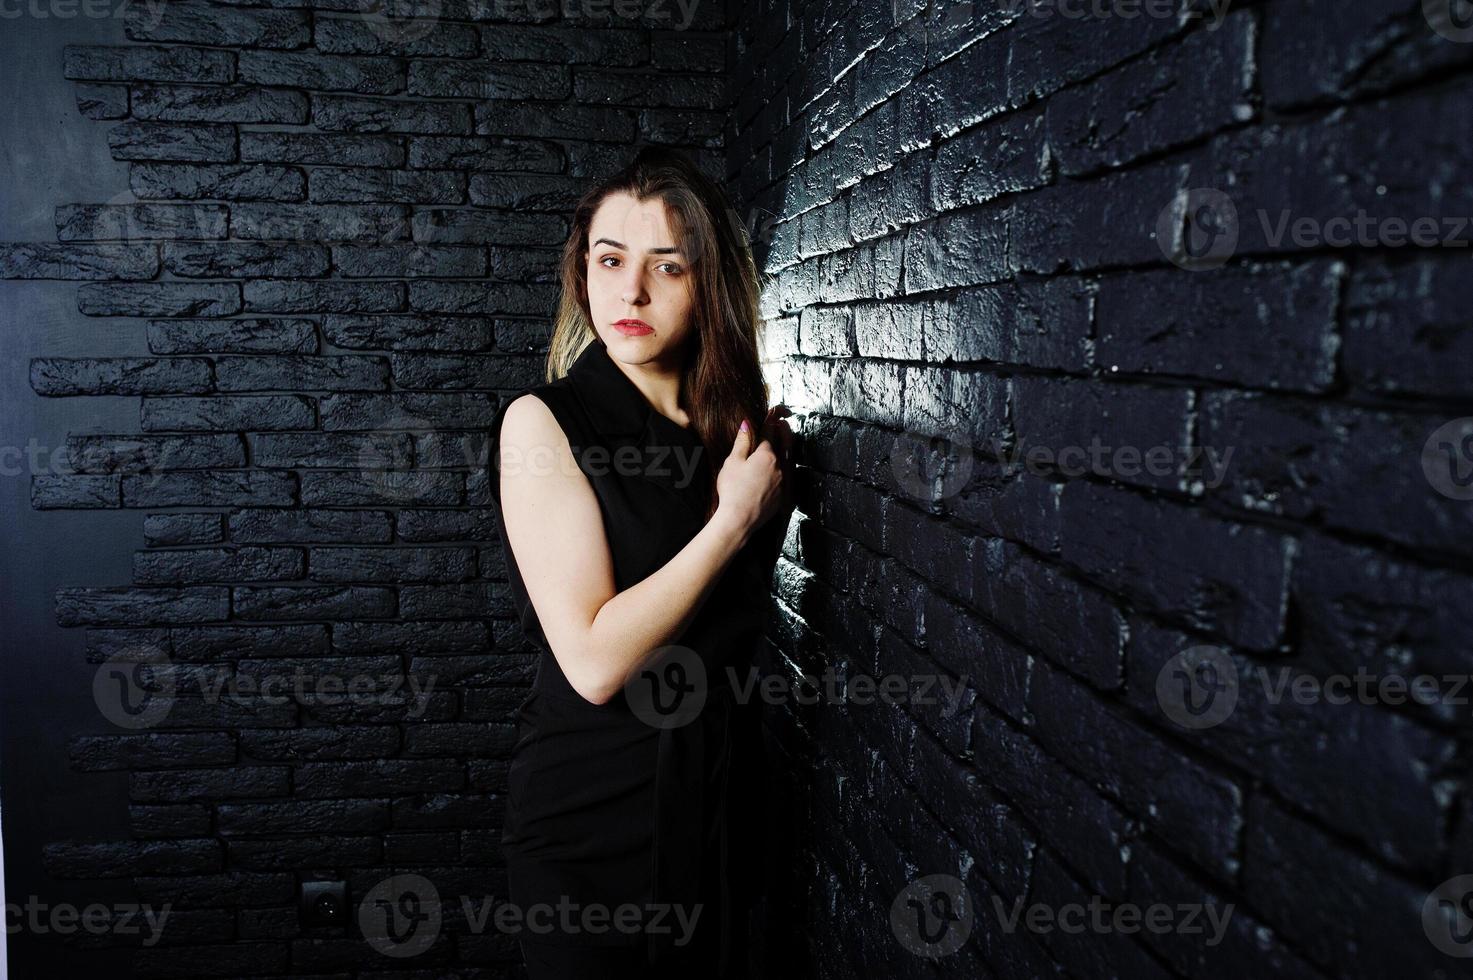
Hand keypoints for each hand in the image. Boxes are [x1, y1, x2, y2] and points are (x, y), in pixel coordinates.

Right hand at [715, 414, 786, 542]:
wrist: (739, 519)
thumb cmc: (732, 490)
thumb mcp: (732, 462)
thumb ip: (742, 442)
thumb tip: (747, 425)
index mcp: (767, 456)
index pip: (770, 433)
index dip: (771, 421)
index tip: (773, 413)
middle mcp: (780, 467)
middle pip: (784, 444)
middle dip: (784, 431)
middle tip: (783, 422)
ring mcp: (783, 483)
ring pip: (787, 462)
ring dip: (785, 450)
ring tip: (783, 442)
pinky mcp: (783, 497)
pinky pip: (786, 478)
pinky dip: (783, 470)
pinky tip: (778, 470)